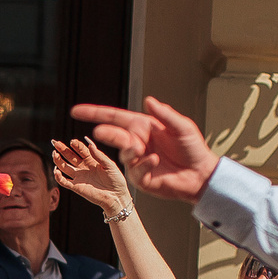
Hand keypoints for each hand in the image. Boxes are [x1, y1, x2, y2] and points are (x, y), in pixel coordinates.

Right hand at [50, 138, 132, 218]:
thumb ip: (99, 155)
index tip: (72, 142)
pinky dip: (58, 177)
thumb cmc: (116, 180)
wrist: (116, 196)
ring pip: (64, 167)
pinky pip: (64, 182)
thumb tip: (90, 144)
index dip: (75, 145)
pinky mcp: (76, 187)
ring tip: (54, 154)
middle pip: (69, 156)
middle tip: (55, 143)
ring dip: (58, 161)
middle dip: (62, 149)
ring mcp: (79, 177)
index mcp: (91, 160)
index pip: (80, 149)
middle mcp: (83, 167)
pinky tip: (56, 171)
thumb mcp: (110, 165)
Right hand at [70, 96, 223, 203]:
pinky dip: (143, 164)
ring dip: (129, 149)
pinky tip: (154, 160)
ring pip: (123, 153)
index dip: (94, 113)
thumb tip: (148, 100)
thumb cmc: (192, 148)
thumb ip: (165, 114)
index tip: (76, 110)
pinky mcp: (140, 178)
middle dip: (105, 133)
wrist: (201, 174)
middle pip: (114, 135)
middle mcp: (137, 142)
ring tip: (140, 149)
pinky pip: (135, 170)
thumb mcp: (181, 127)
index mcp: (143, 127)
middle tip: (99, 132)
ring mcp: (137, 161)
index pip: (114, 117)